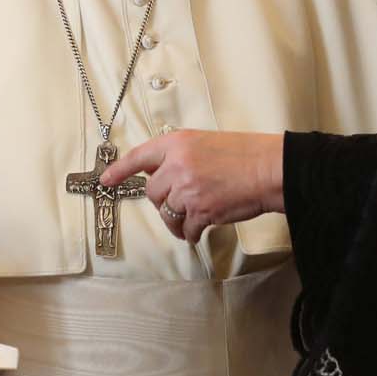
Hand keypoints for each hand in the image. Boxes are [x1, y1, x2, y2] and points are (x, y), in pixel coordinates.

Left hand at [101, 130, 284, 243]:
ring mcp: (187, 189)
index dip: (120, 170)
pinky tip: (200, 229)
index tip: (106, 180)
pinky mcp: (200, 211)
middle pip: (152, 192)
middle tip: (179, 202)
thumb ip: (179, 156)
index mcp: (177, 143)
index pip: (139, 156)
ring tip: (188, 221)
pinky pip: (185, 229)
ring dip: (176, 220)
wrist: (270, 169)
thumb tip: (160, 174)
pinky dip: (191, 233)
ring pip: (166, 213)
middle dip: (162, 201)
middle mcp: (177, 165)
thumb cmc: (244, 155)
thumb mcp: (205, 142)